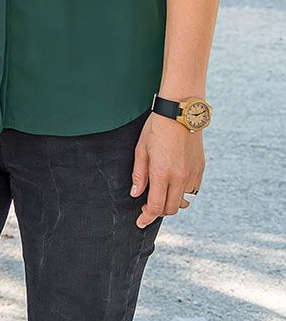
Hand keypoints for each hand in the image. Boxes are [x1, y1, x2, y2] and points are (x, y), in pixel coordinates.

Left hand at [132, 113, 203, 227]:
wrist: (181, 114)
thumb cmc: (157, 129)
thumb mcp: (141, 149)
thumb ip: (139, 174)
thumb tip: (136, 194)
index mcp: (162, 173)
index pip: (156, 206)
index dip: (147, 217)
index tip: (140, 222)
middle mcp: (180, 177)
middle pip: (171, 208)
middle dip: (158, 212)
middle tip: (147, 208)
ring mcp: (192, 174)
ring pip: (184, 201)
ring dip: (172, 203)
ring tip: (160, 195)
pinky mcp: (200, 170)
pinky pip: (193, 190)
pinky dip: (183, 193)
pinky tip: (173, 184)